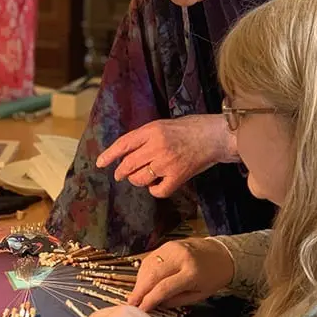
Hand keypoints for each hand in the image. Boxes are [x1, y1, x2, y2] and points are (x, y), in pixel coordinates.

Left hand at [95, 115, 237, 197]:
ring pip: (139, 179)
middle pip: (128, 165)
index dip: (109, 155)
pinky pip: (158, 191)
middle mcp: (156, 147)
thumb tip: (128, 151)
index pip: (124, 144)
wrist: (216, 136)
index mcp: (152, 131)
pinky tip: (158, 185)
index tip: (100, 163)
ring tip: (143, 178)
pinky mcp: (178, 176)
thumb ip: (146, 136)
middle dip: (122, 172)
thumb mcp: (164, 124)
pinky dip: (155, 191)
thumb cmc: (191, 128)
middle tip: (121, 175)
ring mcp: (167, 163)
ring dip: (137, 181)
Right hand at [128, 238, 233, 310]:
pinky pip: (151, 259)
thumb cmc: (212, 277)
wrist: (222, 253)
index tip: (141, 310)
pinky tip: (143, 282)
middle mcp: (180, 257)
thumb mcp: (199, 295)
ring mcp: (172, 248)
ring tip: (136, 295)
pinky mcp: (168, 244)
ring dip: (140, 282)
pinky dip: (144, 272)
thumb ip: (177, 300)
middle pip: (152, 275)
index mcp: (191, 272)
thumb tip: (155, 305)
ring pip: (148, 266)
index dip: (149, 300)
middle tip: (131, 304)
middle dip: (139, 291)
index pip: (164, 288)